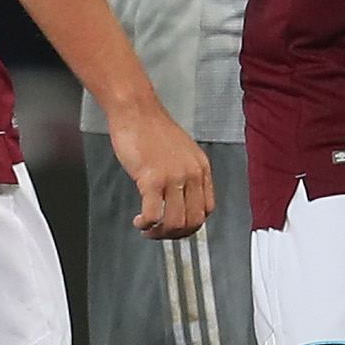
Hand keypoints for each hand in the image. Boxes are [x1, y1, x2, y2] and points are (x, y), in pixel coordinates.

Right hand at [112, 115, 211, 238]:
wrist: (137, 111)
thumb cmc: (153, 128)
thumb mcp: (182, 151)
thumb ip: (185, 173)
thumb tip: (181, 198)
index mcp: (201, 168)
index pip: (207, 208)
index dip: (192, 224)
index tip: (179, 227)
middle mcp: (192, 174)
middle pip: (194, 221)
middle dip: (176, 234)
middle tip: (161, 233)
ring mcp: (174, 177)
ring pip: (176, 222)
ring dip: (160, 233)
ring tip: (148, 229)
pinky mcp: (152, 179)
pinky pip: (154, 215)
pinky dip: (146, 224)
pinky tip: (140, 221)